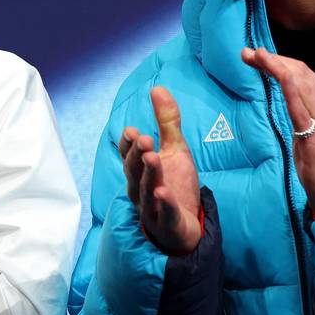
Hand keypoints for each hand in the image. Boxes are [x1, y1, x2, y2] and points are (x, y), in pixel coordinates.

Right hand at [119, 87, 201, 254]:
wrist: (187, 226)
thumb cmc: (176, 185)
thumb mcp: (175, 150)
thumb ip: (166, 122)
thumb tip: (157, 87)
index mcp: (139, 170)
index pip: (128, 155)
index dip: (129, 144)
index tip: (132, 130)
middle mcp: (140, 188)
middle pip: (134, 171)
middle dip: (137, 155)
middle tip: (144, 138)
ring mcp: (152, 207)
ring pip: (146, 190)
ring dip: (149, 174)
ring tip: (153, 157)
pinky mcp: (167, 224)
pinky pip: (165, 214)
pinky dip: (164, 204)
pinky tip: (164, 193)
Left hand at [242, 47, 314, 215]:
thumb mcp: (312, 130)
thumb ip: (302, 111)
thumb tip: (285, 94)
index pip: (302, 74)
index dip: (279, 61)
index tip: (256, 55)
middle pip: (300, 73)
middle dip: (273, 59)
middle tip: (247, 52)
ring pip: (301, 83)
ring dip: (276, 66)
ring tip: (254, 56)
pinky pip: (302, 106)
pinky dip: (290, 86)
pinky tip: (279, 74)